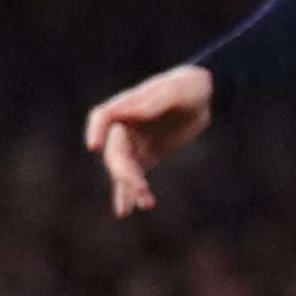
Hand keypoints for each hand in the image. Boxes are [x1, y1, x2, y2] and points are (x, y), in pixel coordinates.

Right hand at [82, 64, 213, 216]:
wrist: (201, 95)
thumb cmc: (187, 86)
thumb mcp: (175, 91)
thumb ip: (156, 99)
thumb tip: (135, 110)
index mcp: (127, 106)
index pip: (102, 116)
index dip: (95, 130)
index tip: (94, 147)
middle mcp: (125, 126)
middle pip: (116, 152)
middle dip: (125, 172)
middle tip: (142, 188)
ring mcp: (134, 142)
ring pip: (124, 169)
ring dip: (130, 187)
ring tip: (147, 203)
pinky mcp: (146, 155)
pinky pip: (135, 176)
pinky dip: (132, 193)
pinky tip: (132, 209)